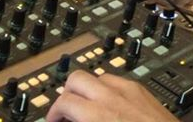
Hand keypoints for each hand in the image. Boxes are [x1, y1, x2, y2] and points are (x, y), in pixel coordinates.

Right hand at [46, 70, 175, 121]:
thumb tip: (68, 121)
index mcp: (97, 114)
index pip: (63, 101)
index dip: (53, 113)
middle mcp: (111, 96)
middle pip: (77, 77)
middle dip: (67, 93)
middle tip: (66, 112)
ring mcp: (128, 89)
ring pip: (97, 76)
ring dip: (88, 90)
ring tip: (88, 109)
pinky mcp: (140, 88)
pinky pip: (117, 80)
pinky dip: (107, 89)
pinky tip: (109, 106)